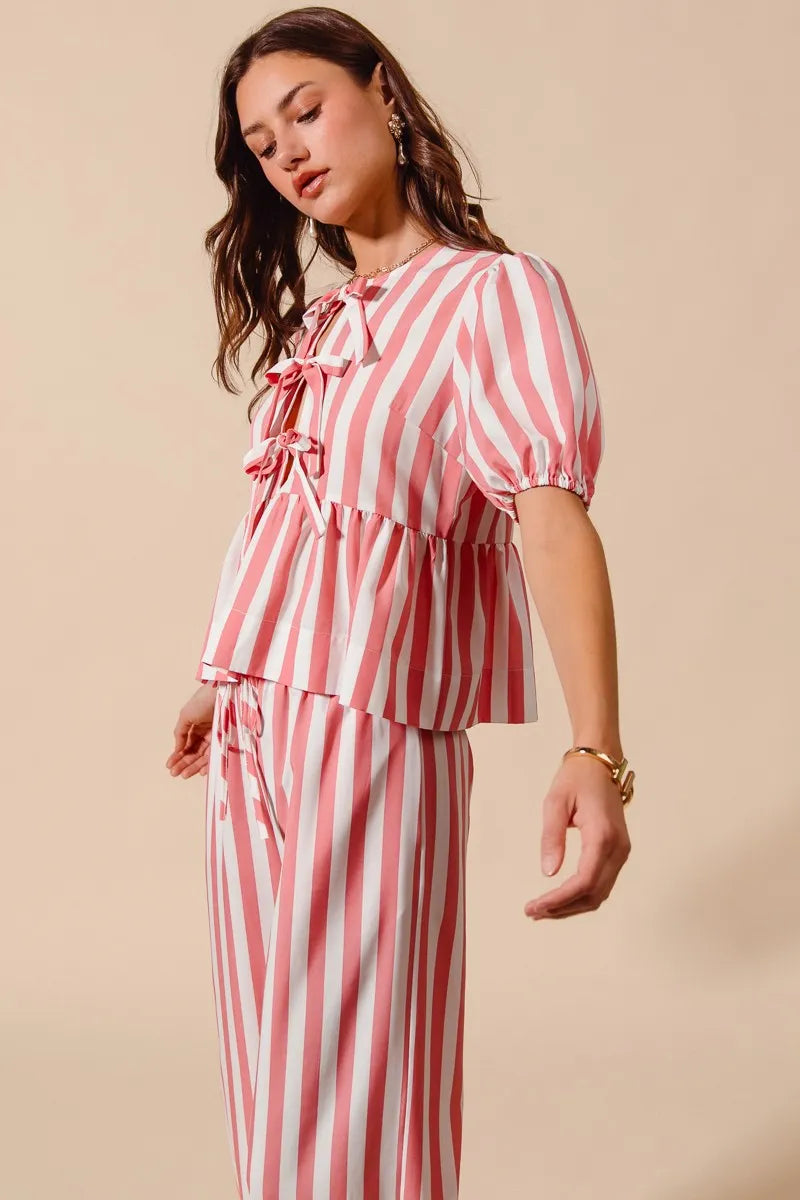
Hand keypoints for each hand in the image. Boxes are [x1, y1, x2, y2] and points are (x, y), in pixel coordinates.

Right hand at [165, 684, 216, 779]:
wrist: (223, 693)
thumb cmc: (203, 701)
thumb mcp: (186, 715)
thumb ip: (180, 733)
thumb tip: (177, 749)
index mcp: (196, 725)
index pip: (186, 744)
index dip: (177, 755)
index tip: (169, 766)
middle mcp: (206, 732)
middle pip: (193, 752)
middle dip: (183, 763)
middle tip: (174, 774)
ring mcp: (216, 737)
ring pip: (203, 755)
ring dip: (193, 766)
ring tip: (183, 775)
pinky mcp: (226, 740)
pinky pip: (216, 755)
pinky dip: (208, 764)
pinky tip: (200, 772)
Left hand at [524, 754, 631, 919]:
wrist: (600, 763)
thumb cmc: (576, 779)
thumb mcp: (555, 802)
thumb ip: (551, 838)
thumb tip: (548, 872)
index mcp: (602, 836)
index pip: (583, 881)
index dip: (559, 899)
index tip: (534, 907)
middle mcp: (617, 848)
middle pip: (593, 894)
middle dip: (563, 908)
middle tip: (533, 912)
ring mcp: (621, 851)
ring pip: (600, 893)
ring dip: (572, 906)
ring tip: (543, 910)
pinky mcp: (618, 851)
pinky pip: (602, 883)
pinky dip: (582, 895)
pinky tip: (562, 897)